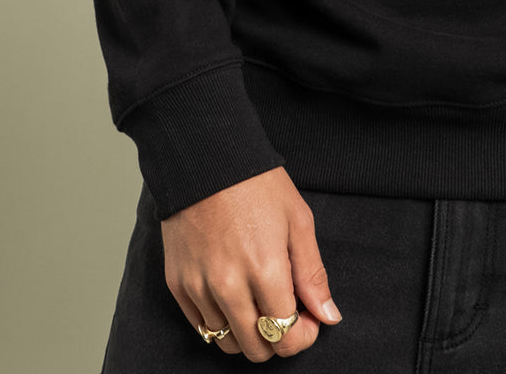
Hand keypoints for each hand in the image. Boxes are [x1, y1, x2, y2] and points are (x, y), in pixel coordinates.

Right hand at [161, 166, 342, 359]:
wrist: (206, 157)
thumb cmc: (257, 184)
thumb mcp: (298, 220)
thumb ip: (312, 274)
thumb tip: (329, 317)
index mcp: (265, 270)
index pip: (286, 337)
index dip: (304, 336)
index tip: (308, 319)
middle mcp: (228, 286)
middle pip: (257, 349)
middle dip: (278, 339)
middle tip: (285, 310)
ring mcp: (198, 287)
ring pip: (227, 342)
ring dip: (248, 332)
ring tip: (259, 301)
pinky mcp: (177, 283)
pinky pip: (200, 326)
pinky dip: (220, 321)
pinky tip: (234, 296)